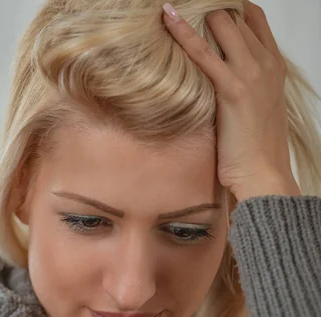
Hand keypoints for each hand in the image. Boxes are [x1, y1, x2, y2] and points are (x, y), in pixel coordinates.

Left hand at [162, 1, 300, 201]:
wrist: (263, 174)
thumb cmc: (256, 150)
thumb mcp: (257, 109)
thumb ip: (245, 86)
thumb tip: (221, 80)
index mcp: (275, 66)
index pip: (254, 18)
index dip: (231, 9)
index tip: (207, 12)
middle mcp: (266, 63)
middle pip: (235, 16)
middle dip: (209, 12)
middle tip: (185, 13)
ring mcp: (252, 73)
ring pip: (222, 22)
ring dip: (197, 15)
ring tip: (172, 15)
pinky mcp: (233, 89)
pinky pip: (203, 51)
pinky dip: (183, 31)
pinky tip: (168, 17)